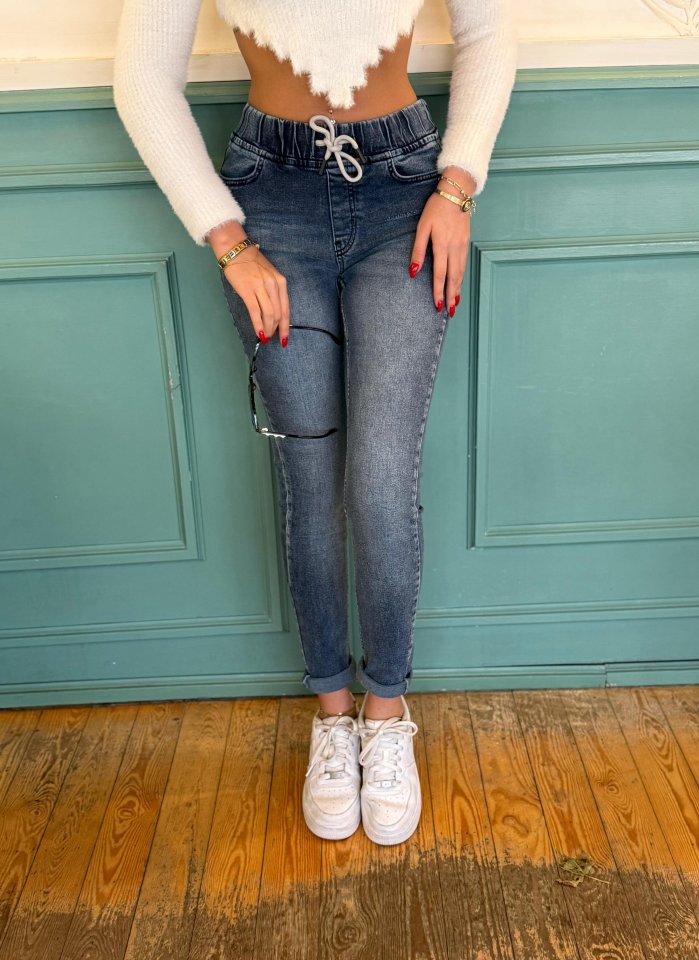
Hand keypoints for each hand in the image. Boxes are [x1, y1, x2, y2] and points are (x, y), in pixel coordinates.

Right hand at [208, 221, 290, 345]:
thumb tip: (272, 313)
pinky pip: (255, 312)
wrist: (235, 250)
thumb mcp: (269, 276)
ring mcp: (261, 288)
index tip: (284, 339)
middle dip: (276, 330)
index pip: (286, 309)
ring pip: (269, 315)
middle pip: (278, 314)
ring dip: (267, 329)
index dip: (286, 327)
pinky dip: (258, 325)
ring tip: (265, 336)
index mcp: (281, 282)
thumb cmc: (251, 263)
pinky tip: (258, 333)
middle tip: (271, 338)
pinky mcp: (247, 291)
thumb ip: (273, 292)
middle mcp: (274, 285)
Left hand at [409, 168, 473, 314]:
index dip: (438, 291)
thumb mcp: (422, 227)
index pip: (440, 274)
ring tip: (455, 304)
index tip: (438, 305)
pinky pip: (464, 265)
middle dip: (450, 296)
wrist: (456, 192)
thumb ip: (417, 250)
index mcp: (442, 245)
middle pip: (453, 277)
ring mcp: (462, 246)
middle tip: (449, 312)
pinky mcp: (466, 243)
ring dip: (458, 289)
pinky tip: (460, 284)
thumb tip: (413, 271)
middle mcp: (454, 248)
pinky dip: (462, 278)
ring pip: (460, 273)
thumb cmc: (436, 208)